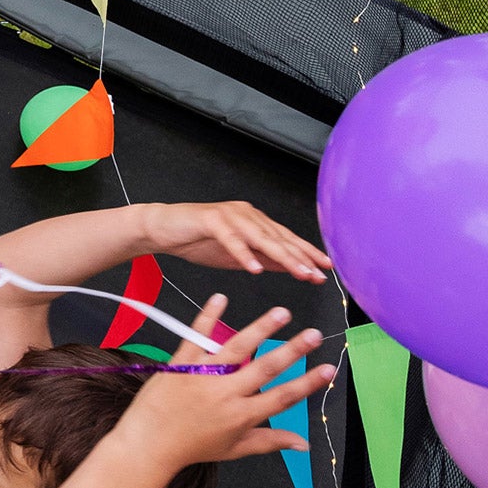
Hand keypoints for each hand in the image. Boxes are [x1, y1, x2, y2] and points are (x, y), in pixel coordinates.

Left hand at [112, 295, 335, 469]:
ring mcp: (202, 375)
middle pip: (265, 368)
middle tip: (314, 334)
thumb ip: (270, 441)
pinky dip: (208, 316)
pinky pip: (196, 336)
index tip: (329, 368)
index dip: (308, 383)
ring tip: (282, 312)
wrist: (149, 443)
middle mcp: (225, 394)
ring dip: (261, 328)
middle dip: (292, 350)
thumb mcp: (234, 448)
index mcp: (241, 415)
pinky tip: (220, 298)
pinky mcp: (180, 363)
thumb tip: (304, 443)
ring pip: (236, 348)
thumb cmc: (192, 447)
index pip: (282, 397)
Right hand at [142, 201, 330, 281]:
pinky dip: (243, 253)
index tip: (325, 267)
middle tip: (317, 273)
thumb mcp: (236, 255)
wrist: (162, 228)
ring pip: (260, 237)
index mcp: (254, 222)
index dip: (306, 253)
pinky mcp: (210, 219)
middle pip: (278, 238)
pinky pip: (230, 238)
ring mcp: (229, 215)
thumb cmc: (196, 240)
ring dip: (281, 256)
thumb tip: (289, 267)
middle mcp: (246, 214)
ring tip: (298, 272)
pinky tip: (255, 268)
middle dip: (301, 257)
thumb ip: (262, 258)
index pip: (286, 239)